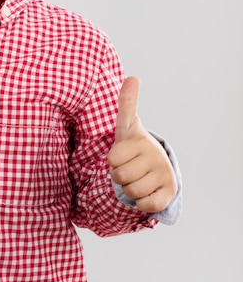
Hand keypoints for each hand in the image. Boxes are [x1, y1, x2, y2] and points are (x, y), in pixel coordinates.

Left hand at [107, 77, 176, 213]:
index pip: (112, 158)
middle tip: (129, 167)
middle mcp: (155, 156)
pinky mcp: (169, 193)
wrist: (157, 167)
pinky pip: (145, 204)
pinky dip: (141, 202)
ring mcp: (163, 174)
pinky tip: (146, 191)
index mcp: (141, 140)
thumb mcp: (127, 125)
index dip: (112, 159)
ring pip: (130, 191)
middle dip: (119, 175)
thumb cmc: (135, 145)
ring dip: (129, 189)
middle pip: (119, 176)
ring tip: (137, 177)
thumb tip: (133, 76)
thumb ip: (127, 102)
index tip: (123, 154)